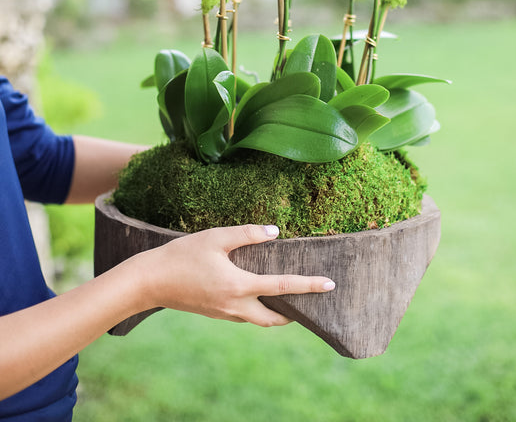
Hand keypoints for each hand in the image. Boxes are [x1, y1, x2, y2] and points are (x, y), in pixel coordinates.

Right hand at [137, 224, 335, 326]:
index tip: (330, 284)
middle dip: (294, 313)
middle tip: (310, 302)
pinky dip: (257, 309)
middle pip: (274, 319)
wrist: (149, 281)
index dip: (309, 285)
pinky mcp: (214, 313)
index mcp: (239, 286)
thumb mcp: (215, 238)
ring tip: (288, 298)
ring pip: (259, 319)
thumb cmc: (182, 256)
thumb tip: (274, 232)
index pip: (282, 287)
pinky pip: (244, 315)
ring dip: (276, 313)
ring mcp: (224, 313)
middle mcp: (235, 306)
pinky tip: (257, 293)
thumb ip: (246, 234)